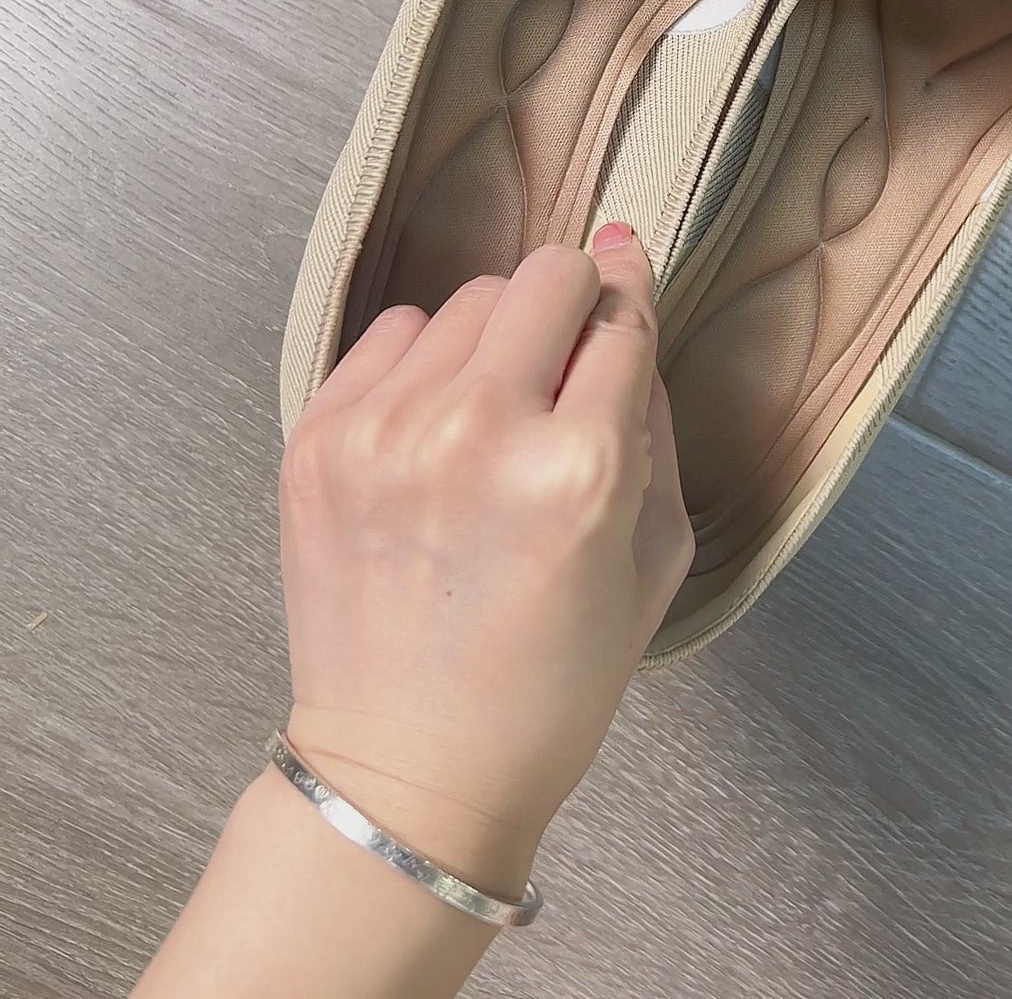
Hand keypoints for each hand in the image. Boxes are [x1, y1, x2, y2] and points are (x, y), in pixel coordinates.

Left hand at [277, 226, 693, 892]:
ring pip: (469, 300)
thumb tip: (628, 294)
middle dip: (569, 305)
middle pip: (546, 278)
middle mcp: (480, 430)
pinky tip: (430, 433)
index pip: (621, 317)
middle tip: (562, 366)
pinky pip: (392, 332)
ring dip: (495, 341)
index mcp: (581, 470)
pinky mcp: (318, 438)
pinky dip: (422, 363)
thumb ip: (652, 417)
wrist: (410, 771)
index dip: (630, 306)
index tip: (624, 293)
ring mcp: (388, 430)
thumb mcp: (654, 557)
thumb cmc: (550, 683)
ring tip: (489, 420)